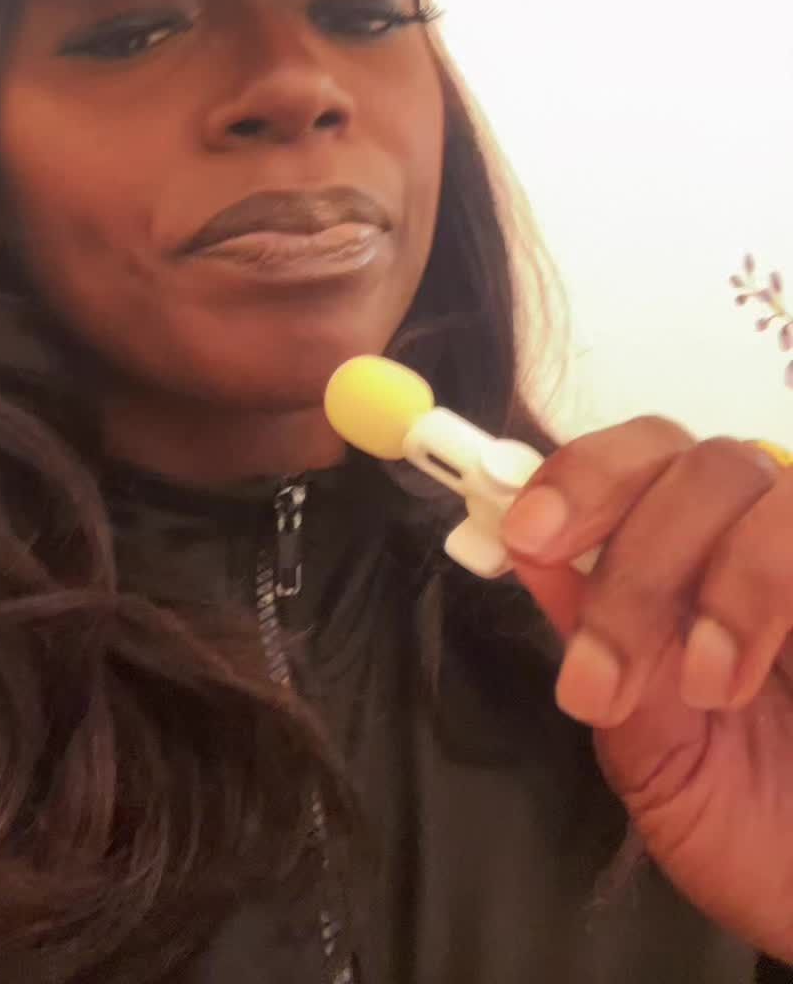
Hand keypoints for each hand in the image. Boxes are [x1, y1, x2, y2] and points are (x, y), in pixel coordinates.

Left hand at [500, 418, 792, 963]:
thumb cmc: (756, 837)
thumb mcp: (653, 756)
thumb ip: (597, 648)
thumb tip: (528, 550)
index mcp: (695, 558)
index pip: (638, 458)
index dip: (581, 477)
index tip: (528, 536)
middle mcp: (762, 536)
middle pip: (695, 461)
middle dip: (635, 553)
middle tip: (604, 665)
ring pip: (763, 487)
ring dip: (721, 580)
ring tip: (705, 687)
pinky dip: (772, 590)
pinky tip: (743, 671)